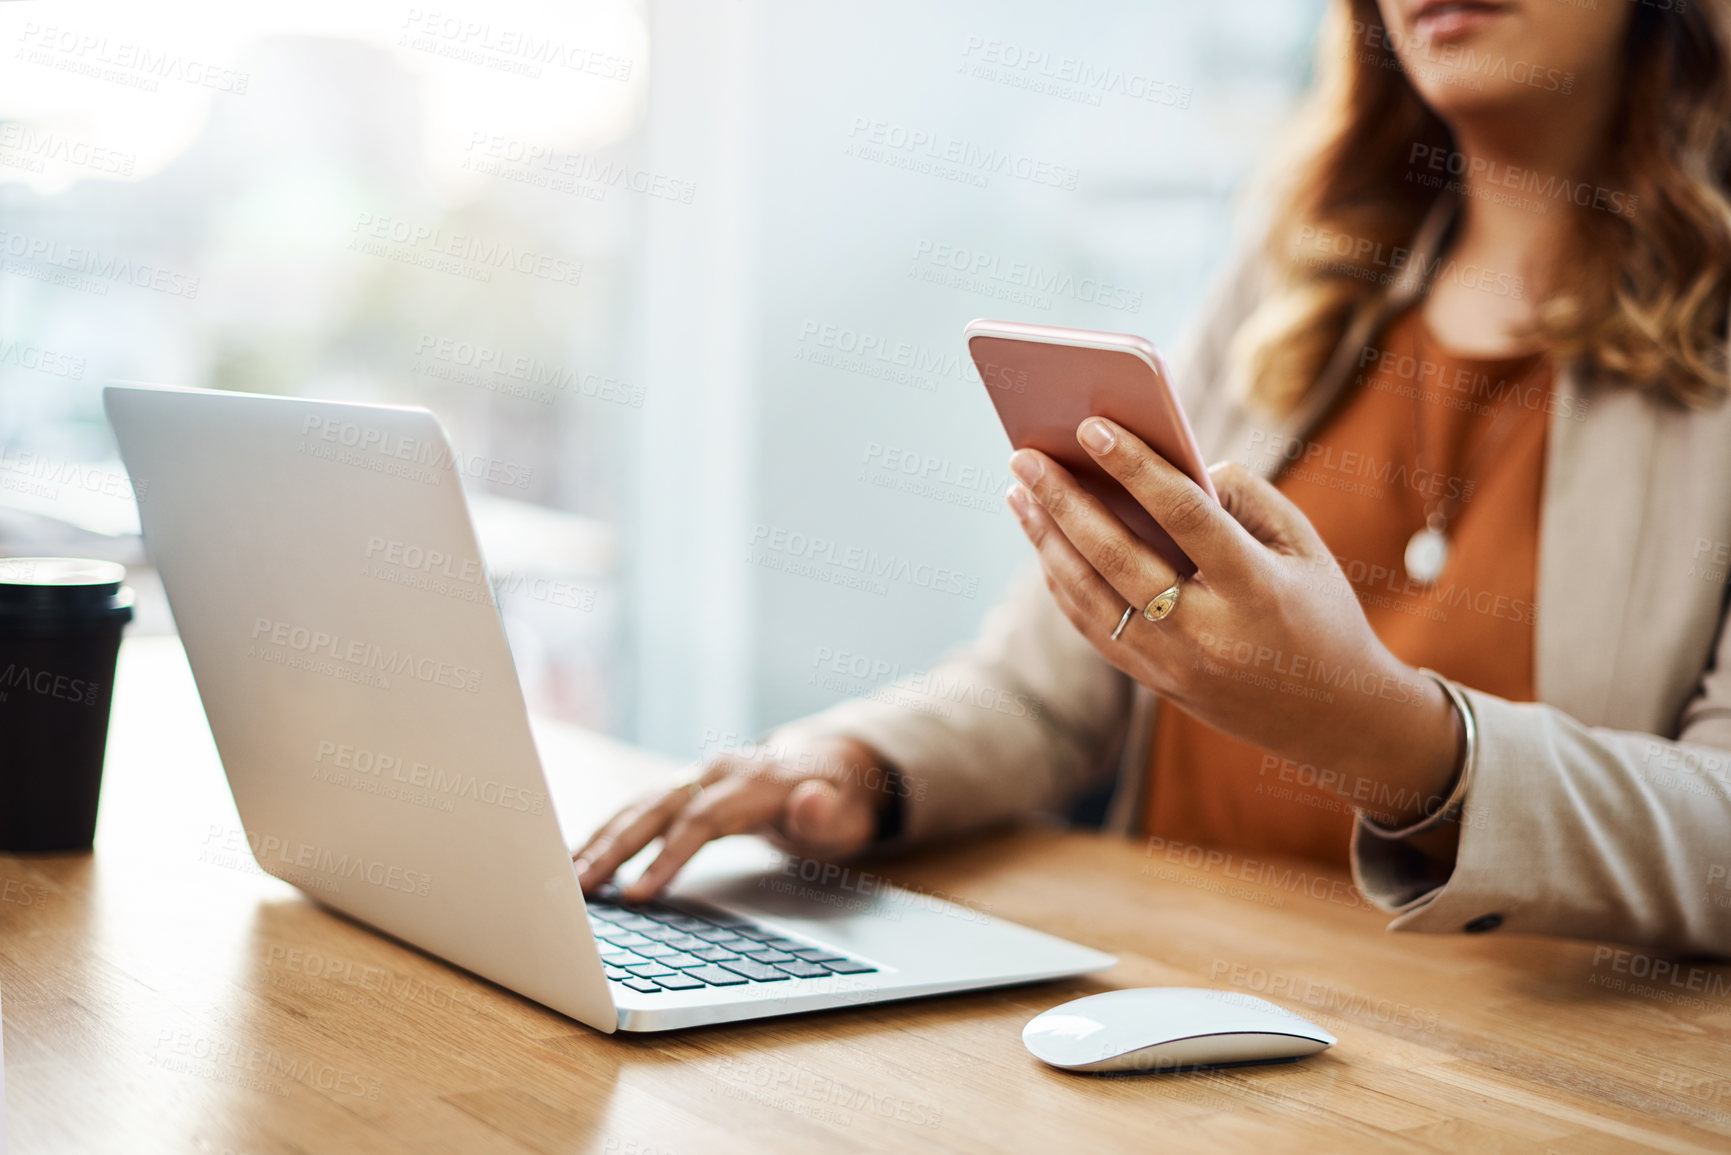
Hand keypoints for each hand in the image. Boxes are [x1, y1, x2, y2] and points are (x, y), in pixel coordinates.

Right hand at [572, 734, 892, 900]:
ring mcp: (698, 778)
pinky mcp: (685, 790)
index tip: (637, 895)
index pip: (702, 821)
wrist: (834, 768)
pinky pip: (639, 809)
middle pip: (657, 809)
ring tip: (565, 880)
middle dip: (615, 848)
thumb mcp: (849, 815)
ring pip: (639, 806)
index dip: (667, 857)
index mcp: (754, 781)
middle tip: (578, 888)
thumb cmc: (840, 803)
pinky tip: (576, 857)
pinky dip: (606, 831)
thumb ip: (827, 814)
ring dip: (600, 841)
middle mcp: (718, 773)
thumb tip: (811, 800)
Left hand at [1005, 417, 1461, 826]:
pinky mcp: (1154, 684)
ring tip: (1018, 492)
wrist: (1336, 718)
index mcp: (1257, 590)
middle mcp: (1208, 633)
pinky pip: (1092, 627)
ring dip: (1046, 540)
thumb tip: (1169, 464)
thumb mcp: (1304, 548)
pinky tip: (1045, 542)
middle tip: (1023, 455)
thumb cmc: (1321, 613)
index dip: (1135, 467)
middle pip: (1117, 558)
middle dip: (1063, 501)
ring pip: (1089, 597)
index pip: (1185, 516)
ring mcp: (1175, 666)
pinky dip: (1061, 581)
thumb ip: (1244, 497)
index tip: (1090, 426)